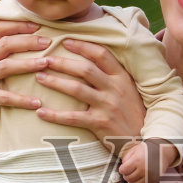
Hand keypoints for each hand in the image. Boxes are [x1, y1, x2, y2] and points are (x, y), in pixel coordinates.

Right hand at [0, 20, 51, 146]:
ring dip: (28, 64)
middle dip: (28, 41)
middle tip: (47, 42)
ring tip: (46, 63)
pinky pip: (5, 97)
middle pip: (5, 44)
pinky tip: (37, 102)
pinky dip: (22, 100)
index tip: (37, 25)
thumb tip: (26, 41)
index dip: (18, 25)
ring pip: (6, 66)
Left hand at [33, 38, 145, 153]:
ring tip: (40, 77)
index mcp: (122, 77)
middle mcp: (115, 89)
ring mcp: (107, 106)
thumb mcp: (129, 90)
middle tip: (45, 59)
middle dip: (62, 62)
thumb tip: (91, 62)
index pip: (101, 54)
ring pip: (77, 89)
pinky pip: (73, 117)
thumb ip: (113, 77)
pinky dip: (55, 115)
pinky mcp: (100, 123)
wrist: (142, 142)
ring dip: (55, 82)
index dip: (82, 46)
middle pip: (85, 69)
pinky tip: (41, 112)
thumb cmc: (133, 114)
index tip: (65, 41)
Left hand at [119, 140, 179, 182]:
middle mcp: (144, 170)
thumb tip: (122, 169)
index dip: (122, 169)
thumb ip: (126, 158)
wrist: (163, 151)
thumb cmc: (148, 150)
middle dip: (126, 175)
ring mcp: (150, 177)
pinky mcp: (154, 181)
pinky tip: (138, 181)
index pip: (123, 170)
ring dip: (131, 182)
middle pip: (128, 178)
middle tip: (129, 172)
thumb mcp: (135, 149)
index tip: (124, 168)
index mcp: (138, 160)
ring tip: (133, 176)